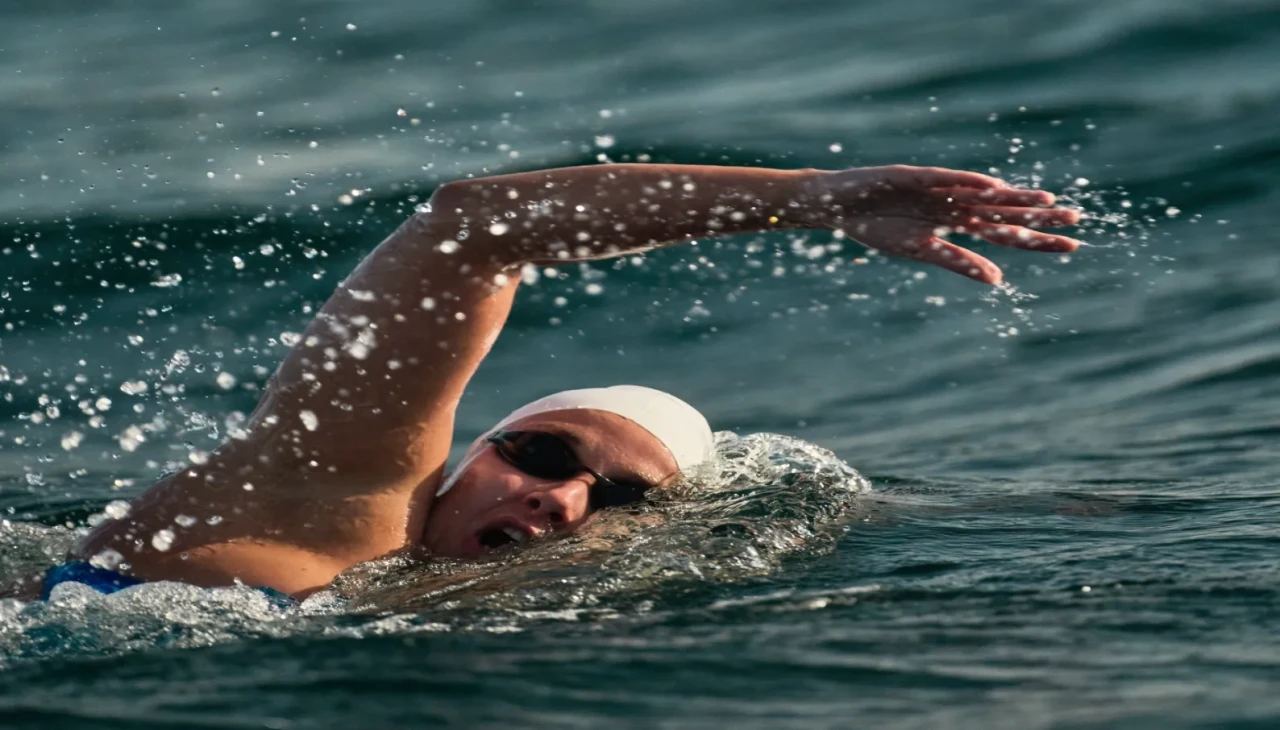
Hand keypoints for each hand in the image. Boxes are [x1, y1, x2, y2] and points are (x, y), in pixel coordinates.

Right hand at [802, 165, 1082, 284]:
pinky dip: (968, 182)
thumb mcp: (920, 251)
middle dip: (1037, 215)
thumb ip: (959, 262)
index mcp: (956, 223)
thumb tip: (999, 280)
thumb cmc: (876, 227)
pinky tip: (992, 187)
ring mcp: (937, 188)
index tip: (1071, 246)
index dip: (1036, 238)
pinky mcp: (912, 176)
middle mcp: (955, 202)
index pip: (1005, 232)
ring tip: (1045, 199)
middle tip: (1075, 219)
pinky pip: (945, 180)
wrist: (836, 205)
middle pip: (1003, 211)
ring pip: (982, 193)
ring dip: (1012, 197)